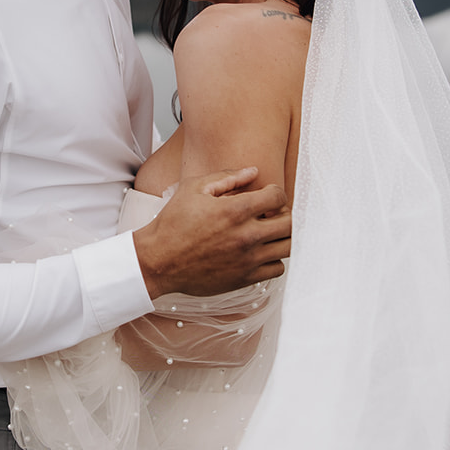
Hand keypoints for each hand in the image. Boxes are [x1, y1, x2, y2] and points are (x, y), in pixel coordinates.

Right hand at [133, 168, 291, 299]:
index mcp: (235, 210)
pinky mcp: (245, 278)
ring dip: (282, 237)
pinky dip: (273, 259)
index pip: (278, 196)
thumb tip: (253, 171)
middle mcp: (246, 235)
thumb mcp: (193, 189)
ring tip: (269, 233)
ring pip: (288, 247)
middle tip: (272, 215)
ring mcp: (248, 259)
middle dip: (285, 214)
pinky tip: (259, 253)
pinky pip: (277, 269)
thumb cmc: (173, 223)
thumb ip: (227, 177)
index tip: (266, 197)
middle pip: (291, 223)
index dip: (275, 193)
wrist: (158, 261)